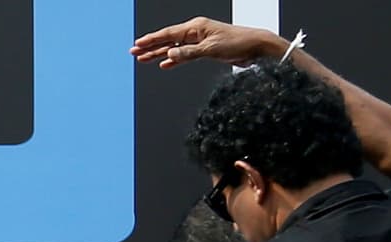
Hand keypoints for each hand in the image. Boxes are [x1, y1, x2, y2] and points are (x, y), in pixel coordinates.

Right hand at [130, 17, 278, 68]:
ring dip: (159, 54)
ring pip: (174, 48)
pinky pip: (184, 55)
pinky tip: (165, 64)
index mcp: (196, 27)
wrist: (256, 47)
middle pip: (168, 40)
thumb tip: (169, 55)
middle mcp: (196, 32)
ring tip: (143, 59)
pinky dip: (174, 59)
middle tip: (134, 52)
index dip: (152, 40)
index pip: (169, 34)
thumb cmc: (237, 43)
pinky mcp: (205, 50)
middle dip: (150, 47)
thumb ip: (188, 53)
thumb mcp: (211, 50)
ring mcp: (200, 41)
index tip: (138, 44)